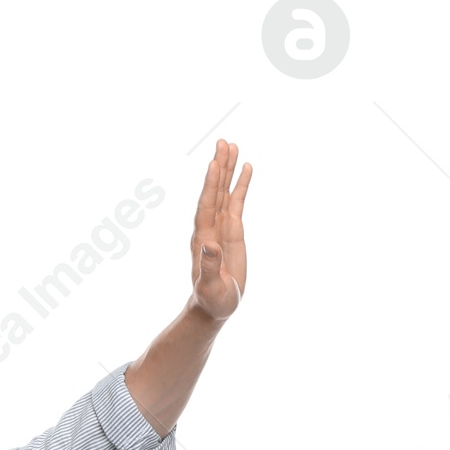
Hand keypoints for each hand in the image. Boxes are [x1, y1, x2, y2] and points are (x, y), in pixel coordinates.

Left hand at [189, 139, 251, 322]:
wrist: (214, 307)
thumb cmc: (212, 301)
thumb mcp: (210, 287)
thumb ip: (209, 267)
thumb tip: (209, 246)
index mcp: (202, 238)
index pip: (206, 206)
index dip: (210, 185)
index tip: (214, 163)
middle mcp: (210, 228)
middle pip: (214, 192)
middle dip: (219, 168)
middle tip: (223, 142)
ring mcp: (221, 227)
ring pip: (225, 192)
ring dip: (228, 170)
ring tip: (233, 146)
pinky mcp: (233, 231)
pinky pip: (237, 203)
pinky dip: (241, 185)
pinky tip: (247, 168)